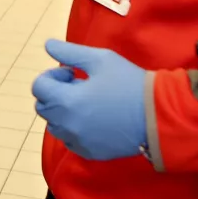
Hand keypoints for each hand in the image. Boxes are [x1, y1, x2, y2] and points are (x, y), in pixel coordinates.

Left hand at [32, 39, 147, 160]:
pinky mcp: (90, 152)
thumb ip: (69, 52)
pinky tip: (94, 119)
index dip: (51, 76)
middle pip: (43, 107)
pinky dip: (74, 129)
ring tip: (88, 102)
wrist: (158, 115)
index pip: (38, 87)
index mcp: (67, 100)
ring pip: (55, 125)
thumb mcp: (100, 59)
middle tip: (79, 85)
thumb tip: (48, 45)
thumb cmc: (129, 82)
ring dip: (63, 112)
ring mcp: (78, 141)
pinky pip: (70, 141)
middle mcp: (68, 125)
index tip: (71, 73)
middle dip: (55, 93)